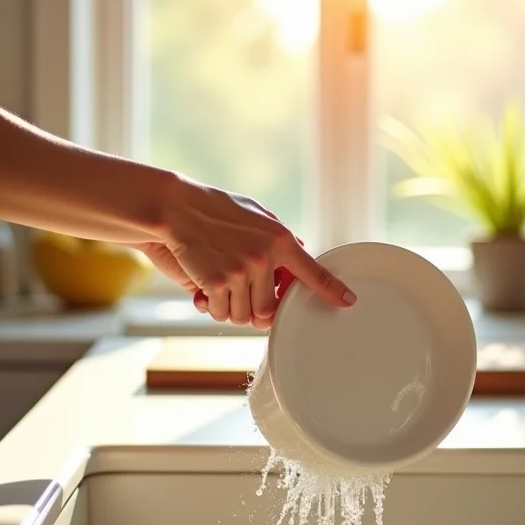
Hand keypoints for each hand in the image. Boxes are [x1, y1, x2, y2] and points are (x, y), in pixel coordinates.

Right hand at [139, 176, 355, 327]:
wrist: (176, 209)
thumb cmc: (214, 210)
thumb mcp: (255, 214)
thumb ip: (278, 236)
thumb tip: (301, 250)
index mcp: (280, 238)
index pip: (312, 271)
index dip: (332, 289)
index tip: (348, 301)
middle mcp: (266, 257)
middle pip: (270, 310)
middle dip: (256, 310)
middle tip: (241, 295)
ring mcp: (242, 272)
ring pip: (244, 315)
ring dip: (229, 307)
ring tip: (218, 283)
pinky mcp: (218, 283)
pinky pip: (221, 313)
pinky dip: (211, 306)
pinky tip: (204, 286)